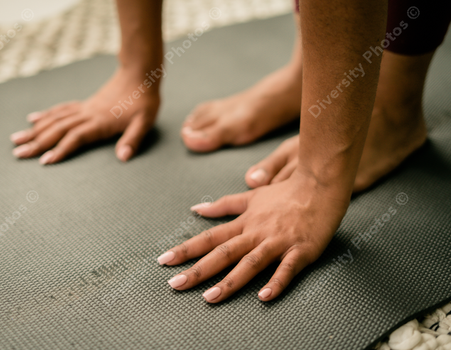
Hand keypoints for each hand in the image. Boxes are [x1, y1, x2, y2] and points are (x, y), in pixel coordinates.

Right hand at [10, 67, 160, 163]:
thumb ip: (132, 140)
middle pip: (57, 129)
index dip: (60, 150)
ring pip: (54, 119)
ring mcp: (84, 108)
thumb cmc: (144, 100)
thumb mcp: (144, 122)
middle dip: (37, 142)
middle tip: (17, 153)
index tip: (43, 162)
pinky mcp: (85, 104)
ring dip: (35, 130)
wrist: (140, 74)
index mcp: (100, 122)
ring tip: (16, 138)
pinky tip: (33, 119)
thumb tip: (123, 158)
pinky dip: (45, 115)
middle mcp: (87, 115)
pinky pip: (60, 109)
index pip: (75, 138)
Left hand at [157, 169, 349, 302]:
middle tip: (174, 284)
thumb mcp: (251, 196)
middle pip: (223, 253)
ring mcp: (278, 242)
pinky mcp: (300, 250)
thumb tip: (196, 208)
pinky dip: (276, 282)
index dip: (186, 249)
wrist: (320, 185)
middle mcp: (256, 233)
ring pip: (250, 263)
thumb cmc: (285, 193)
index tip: (164, 260)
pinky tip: (264, 297)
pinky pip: (287, 269)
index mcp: (245, 223)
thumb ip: (224, 205)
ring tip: (209, 298)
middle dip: (198, 270)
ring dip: (230, 281)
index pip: (210, 238)